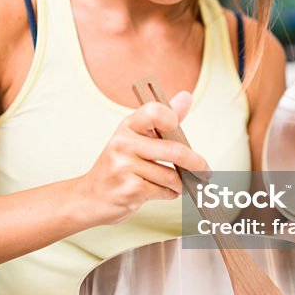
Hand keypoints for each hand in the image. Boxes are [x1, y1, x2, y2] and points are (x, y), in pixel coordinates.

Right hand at [72, 91, 209, 224]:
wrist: (90, 197)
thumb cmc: (119, 165)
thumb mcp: (136, 137)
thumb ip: (163, 119)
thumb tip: (186, 96)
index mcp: (127, 126)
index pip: (155, 111)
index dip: (171, 117)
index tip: (177, 127)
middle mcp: (123, 144)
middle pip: (174, 150)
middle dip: (196, 163)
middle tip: (205, 170)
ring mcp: (124, 167)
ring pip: (171, 176)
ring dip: (180, 184)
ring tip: (175, 184)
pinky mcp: (130, 190)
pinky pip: (164, 191)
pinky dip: (169, 194)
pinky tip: (161, 192)